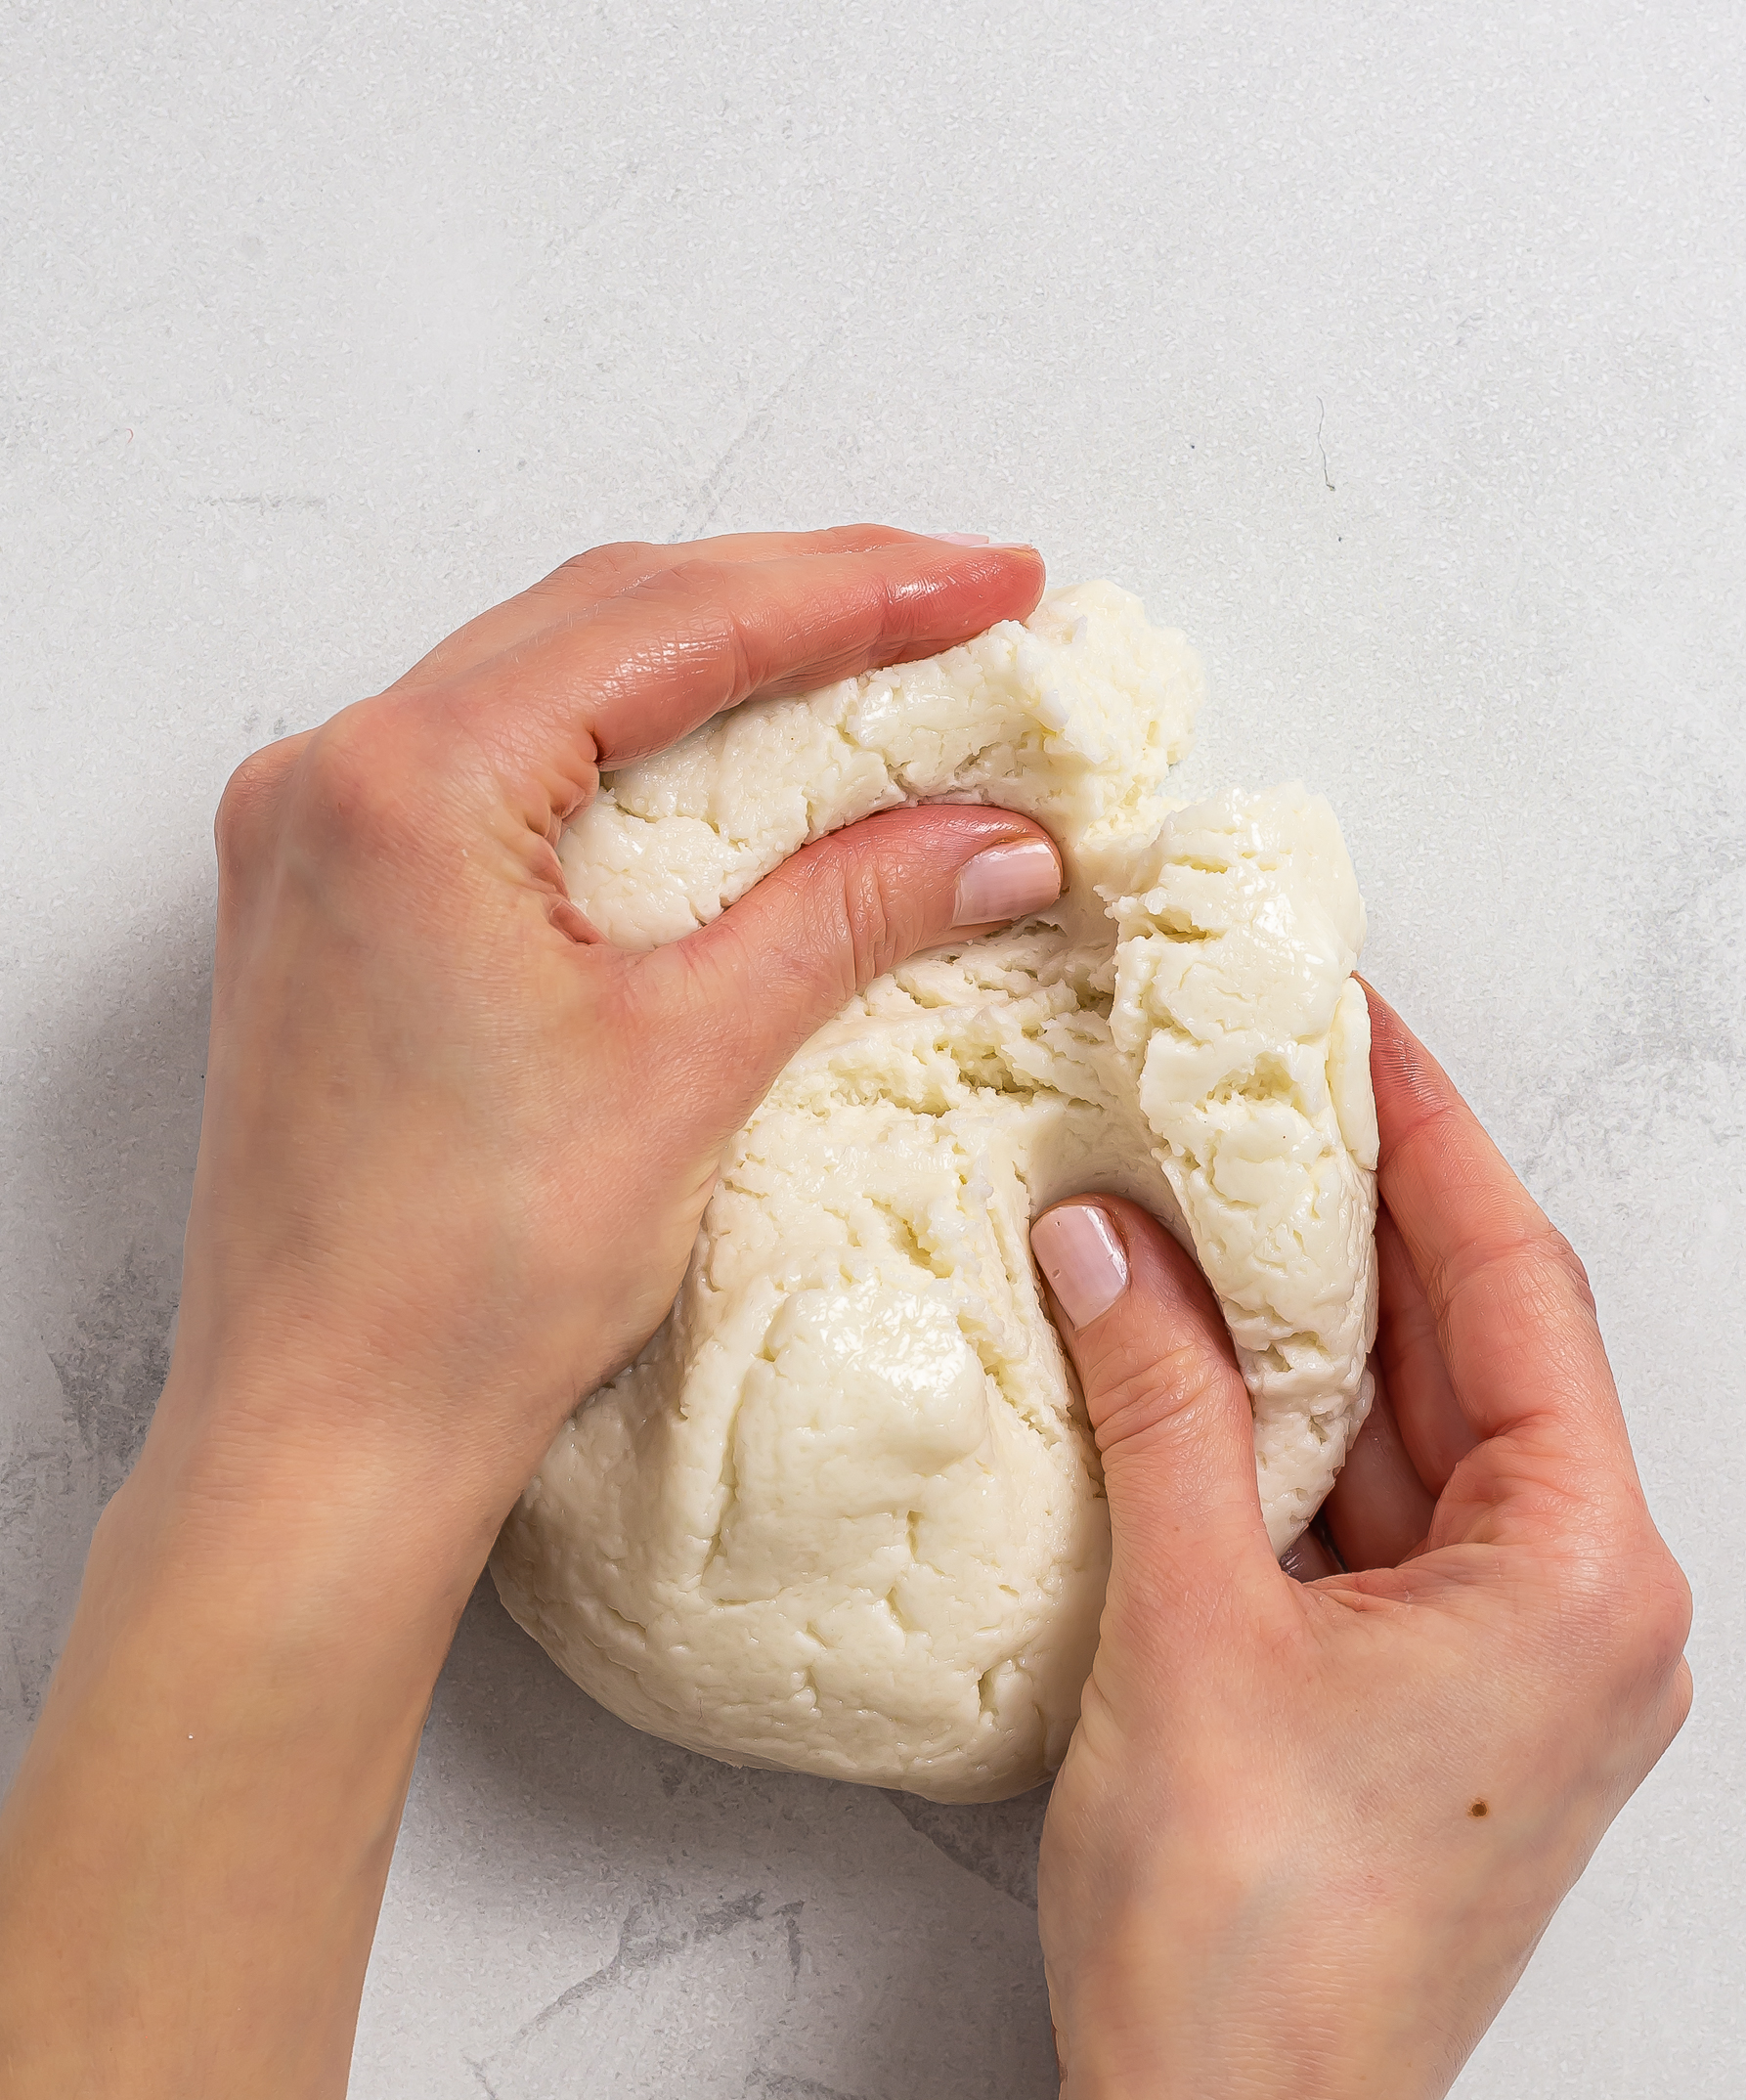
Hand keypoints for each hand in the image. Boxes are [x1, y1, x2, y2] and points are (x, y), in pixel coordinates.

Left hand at [167, 523, 1056, 1569]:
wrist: (327, 1437)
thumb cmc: (463, 1285)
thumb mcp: (689, 1067)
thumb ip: (843, 914)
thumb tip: (994, 835)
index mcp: (407, 786)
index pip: (670, 622)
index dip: (855, 589)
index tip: (988, 579)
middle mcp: (334, 778)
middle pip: (601, 619)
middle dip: (792, 600)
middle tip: (956, 604)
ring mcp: (314, 837)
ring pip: (544, 681)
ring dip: (708, 661)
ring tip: (867, 663)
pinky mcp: (327, 905)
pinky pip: (493, 767)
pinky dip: (622, 748)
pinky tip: (721, 765)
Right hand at [1027, 987, 1691, 2099]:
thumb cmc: (1236, 1937)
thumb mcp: (1188, 1624)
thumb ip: (1160, 1404)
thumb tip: (1109, 1242)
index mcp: (1585, 1571)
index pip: (1511, 1285)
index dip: (1425, 1135)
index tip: (1351, 1023)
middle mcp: (1589, 1609)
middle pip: (1480, 1353)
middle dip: (1365, 1223)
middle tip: (1262, 1087)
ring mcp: (1522, 1664)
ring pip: (1424, 1436)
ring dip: (1319, 1331)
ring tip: (1211, 1199)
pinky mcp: (1447, 1706)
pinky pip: (1384, 1521)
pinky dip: (1299, 1439)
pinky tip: (1203, 1363)